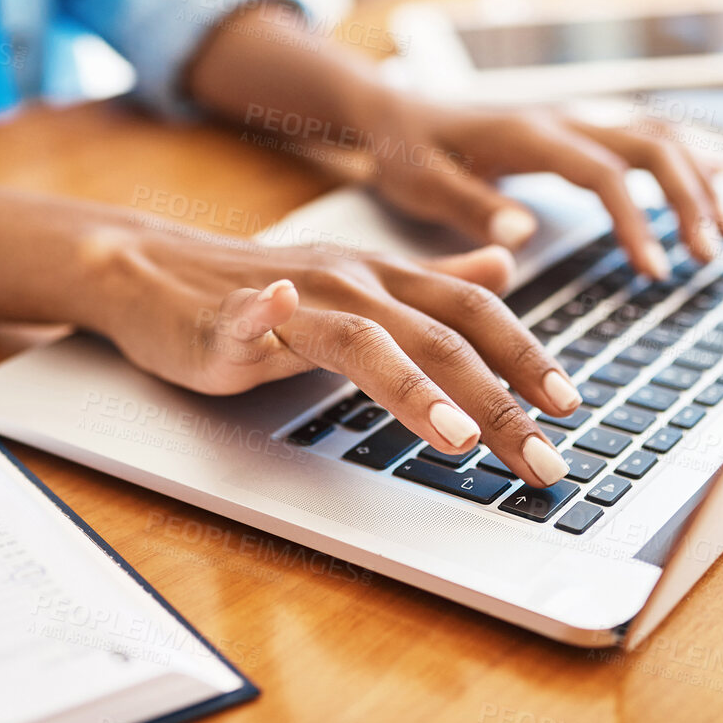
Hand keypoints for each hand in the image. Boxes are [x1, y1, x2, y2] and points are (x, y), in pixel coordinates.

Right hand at [82, 226, 581, 487]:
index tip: (570, 407)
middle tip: (540, 458)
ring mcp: (287, 298)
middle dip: (495, 400)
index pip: (471, 310)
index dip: (525, 353)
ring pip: (361, 337)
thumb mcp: (356, 284)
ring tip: (456, 437)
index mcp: (381, 280)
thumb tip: (504, 264)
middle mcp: (348, 283)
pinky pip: (246, 314)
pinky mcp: (223, 320)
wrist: (152, 270)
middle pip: (436, 334)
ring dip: (413, 386)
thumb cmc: (254, 289)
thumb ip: (431, 283)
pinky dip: (262, 314)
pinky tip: (275, 315)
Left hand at [355, 95, 722, 278]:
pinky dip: (685, 158)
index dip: (636, 219)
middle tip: (708, 254)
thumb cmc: (402, 151)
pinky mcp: (575, 131)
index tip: (654, 270)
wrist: (391, 112)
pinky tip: (718, 181)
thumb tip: (523, 235)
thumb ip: (469, 206)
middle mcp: (559, 118)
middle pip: (647, 144)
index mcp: (525, 133)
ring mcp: (572, 120)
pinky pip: (643, 135)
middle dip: (687, 198)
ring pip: (655, 136)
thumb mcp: (419, 182)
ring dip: (696, 179)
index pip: (601, 172)